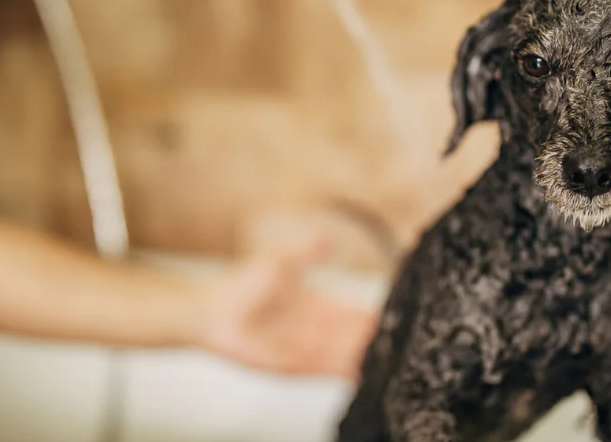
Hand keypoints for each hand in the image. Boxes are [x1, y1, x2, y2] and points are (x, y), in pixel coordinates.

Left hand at [202, 237, 377, 378]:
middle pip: (350, 337)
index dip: (370, 317)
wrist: (210, 310)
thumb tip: (332, 237)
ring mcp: (303, 349)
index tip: (393, 316)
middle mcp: (313, 330)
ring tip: (388, 358)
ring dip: (361, 356)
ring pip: (341, 355)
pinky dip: (342, 371)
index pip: (350, 314)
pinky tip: (361, 372)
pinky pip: (322, 370)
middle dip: (372, 339)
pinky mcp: (291, 366)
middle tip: (400, 340)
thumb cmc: (240, 284)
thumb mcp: (282, 262)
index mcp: (316, 306)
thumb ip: (308, 252)